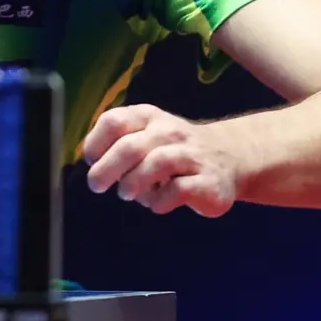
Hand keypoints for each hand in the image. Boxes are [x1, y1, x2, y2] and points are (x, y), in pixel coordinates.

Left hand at [81, 104, 241, 216]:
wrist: (229, 158)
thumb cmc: (172, 151)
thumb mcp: (145, 137)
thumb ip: (118, 145)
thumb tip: (93, 166)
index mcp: (148, 117)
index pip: (113, 121)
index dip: (96, 143)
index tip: (92, 161)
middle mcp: (170, 131)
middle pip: (130, 147)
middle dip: (106, 170)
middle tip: (97, 185)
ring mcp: (192, 155)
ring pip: (156, 164)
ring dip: (133, 184)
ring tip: (127, 194)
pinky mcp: (208, 181)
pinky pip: (178, 190)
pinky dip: (159, 201)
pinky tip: (156, 203)